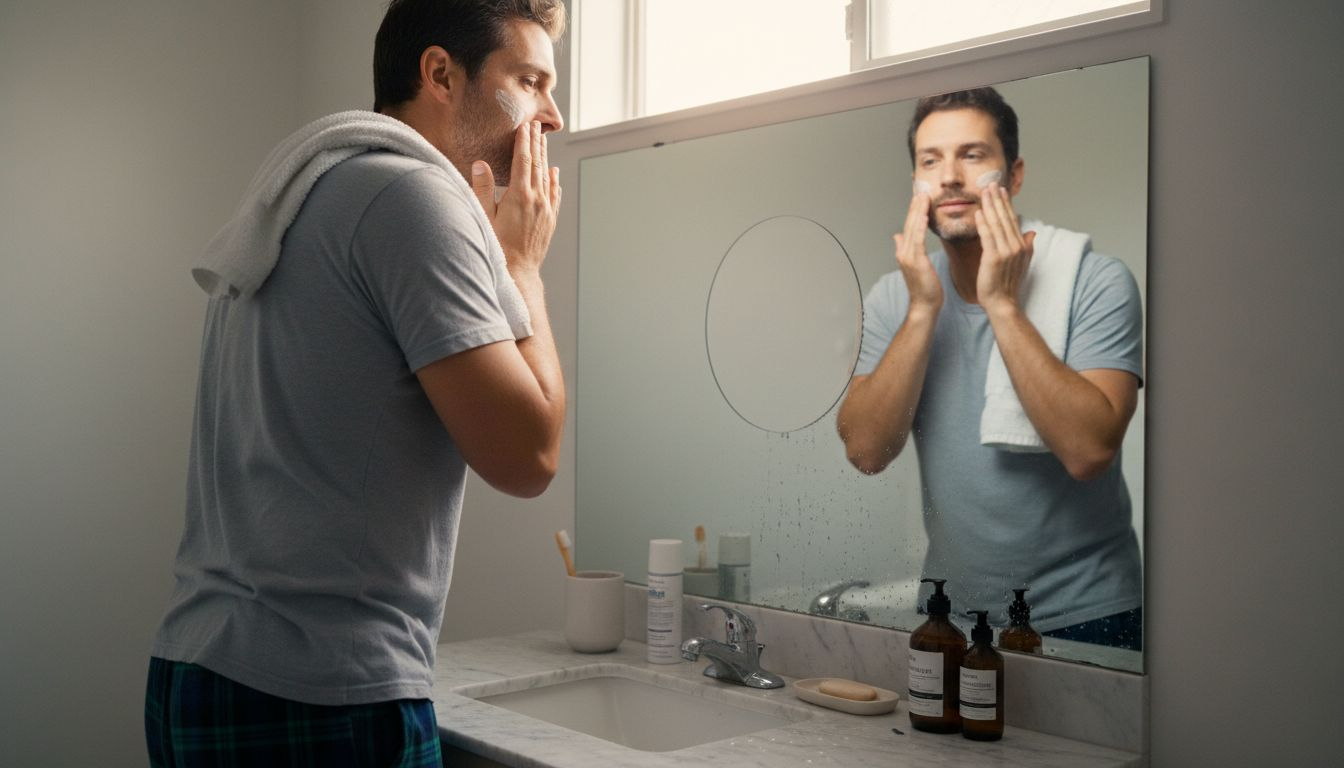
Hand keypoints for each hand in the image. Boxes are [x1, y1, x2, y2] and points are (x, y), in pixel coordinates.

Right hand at [469, 121, 561, 276]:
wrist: (518, 271)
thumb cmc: (497, 246)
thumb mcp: (484, 217)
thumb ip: (483, 189)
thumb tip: (480, 164)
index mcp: (520, 195)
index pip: (523, 160)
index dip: (524, 141)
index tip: (525, 126)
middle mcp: (537, 200)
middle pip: (538, 164)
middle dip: (536, 143)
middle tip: (537, 126)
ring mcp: (546, 210)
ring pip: (547, 177)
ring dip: (545, 157)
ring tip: (543, 141)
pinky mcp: (550, 220)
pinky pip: (555, 194)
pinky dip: (555, 181)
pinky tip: (554, 173)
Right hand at [893, 192, 942, 312]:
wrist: (924, 305)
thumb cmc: (924, 288)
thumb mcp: (915, 265)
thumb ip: (906, 249)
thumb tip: (898, 236)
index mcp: (904, 252)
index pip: (908, 227)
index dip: (913, 212)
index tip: (918, 198)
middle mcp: (903, 252)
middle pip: (909, 225)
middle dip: (915, 207)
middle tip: (921, 191)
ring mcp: (908, 256)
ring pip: (913, 229)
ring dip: (918, 212)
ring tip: (924, 197)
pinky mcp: (916, 261)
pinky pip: (918, 239)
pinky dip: (920, 226)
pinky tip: (924, 215)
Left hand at [973, 184, 1035, 312]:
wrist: (1002, 302)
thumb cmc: (1008, 284)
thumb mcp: (1021, 262)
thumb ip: (1027, 246)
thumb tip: (1032, 232)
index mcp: (1021, 245)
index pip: (1012, 219)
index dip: (1006, 204)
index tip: (1000, 190)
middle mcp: (1016, 246)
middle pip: (1005, 217)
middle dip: (997, 199)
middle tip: (990, 183)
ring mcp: (1006, 251)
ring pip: (996, 224)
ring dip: (990, 206)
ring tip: (983, 192)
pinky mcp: (994, 258)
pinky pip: (988, 236)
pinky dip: (983, 223)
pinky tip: (978, 212)